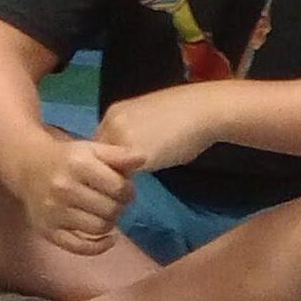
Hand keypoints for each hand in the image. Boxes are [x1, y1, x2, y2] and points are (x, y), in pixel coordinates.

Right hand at [16, 132, 148, 257]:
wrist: (28, 168)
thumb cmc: (67, 158)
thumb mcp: (92, 149)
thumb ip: (118, 155)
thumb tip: (142, 159)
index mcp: (78, 165)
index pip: (118, 187)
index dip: (129, 190)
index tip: (125, 190)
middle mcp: (64, 189)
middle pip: (110, 209)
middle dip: (119, 207)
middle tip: (116, 202)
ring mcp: (55, 213)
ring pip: (98, 228)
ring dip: (110, 223)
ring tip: (107, 214)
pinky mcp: (48, 231)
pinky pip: (79, 247)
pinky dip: (99, 247)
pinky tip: (109, 239)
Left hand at [95, 86, 230, 176]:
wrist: (204, 110)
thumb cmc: (185, 118)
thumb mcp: (148, 122)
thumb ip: (130, 137)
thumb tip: (123, 159)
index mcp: (114, 113)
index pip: (97, 145)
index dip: (104, 163)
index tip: (113, 175)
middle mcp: (112, 122)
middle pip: (96, 158)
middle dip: (104, 173)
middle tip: (116, 187)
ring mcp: (121, 137)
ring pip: (106, 168)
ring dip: (114, 181)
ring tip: (125, 190)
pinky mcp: (134, 153)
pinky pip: (122, 175)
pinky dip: (126, 185)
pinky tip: (136, 189)